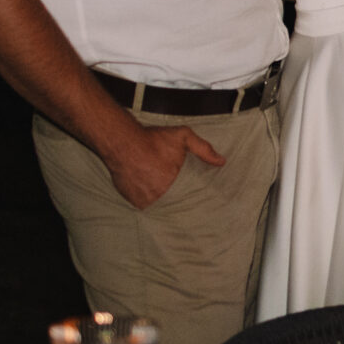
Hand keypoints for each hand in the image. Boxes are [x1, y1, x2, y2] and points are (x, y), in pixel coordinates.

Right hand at [104, 120, 225, 209]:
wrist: (122, 142)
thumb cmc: (152, 140)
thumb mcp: (182, 137)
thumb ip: (203, 149)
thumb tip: (221, 161)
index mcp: (176, 183)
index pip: (189, 198)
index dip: (192, 198)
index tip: (197, 199)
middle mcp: (161, 196)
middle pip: (175, 204)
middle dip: (178, 201)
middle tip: (178, 195)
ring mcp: (146, 201)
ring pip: (160, 206)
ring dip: (162, 202)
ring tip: (164, 195)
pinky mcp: (134, 202)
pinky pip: (145, 206)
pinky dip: (148, 201)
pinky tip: (150, 193)